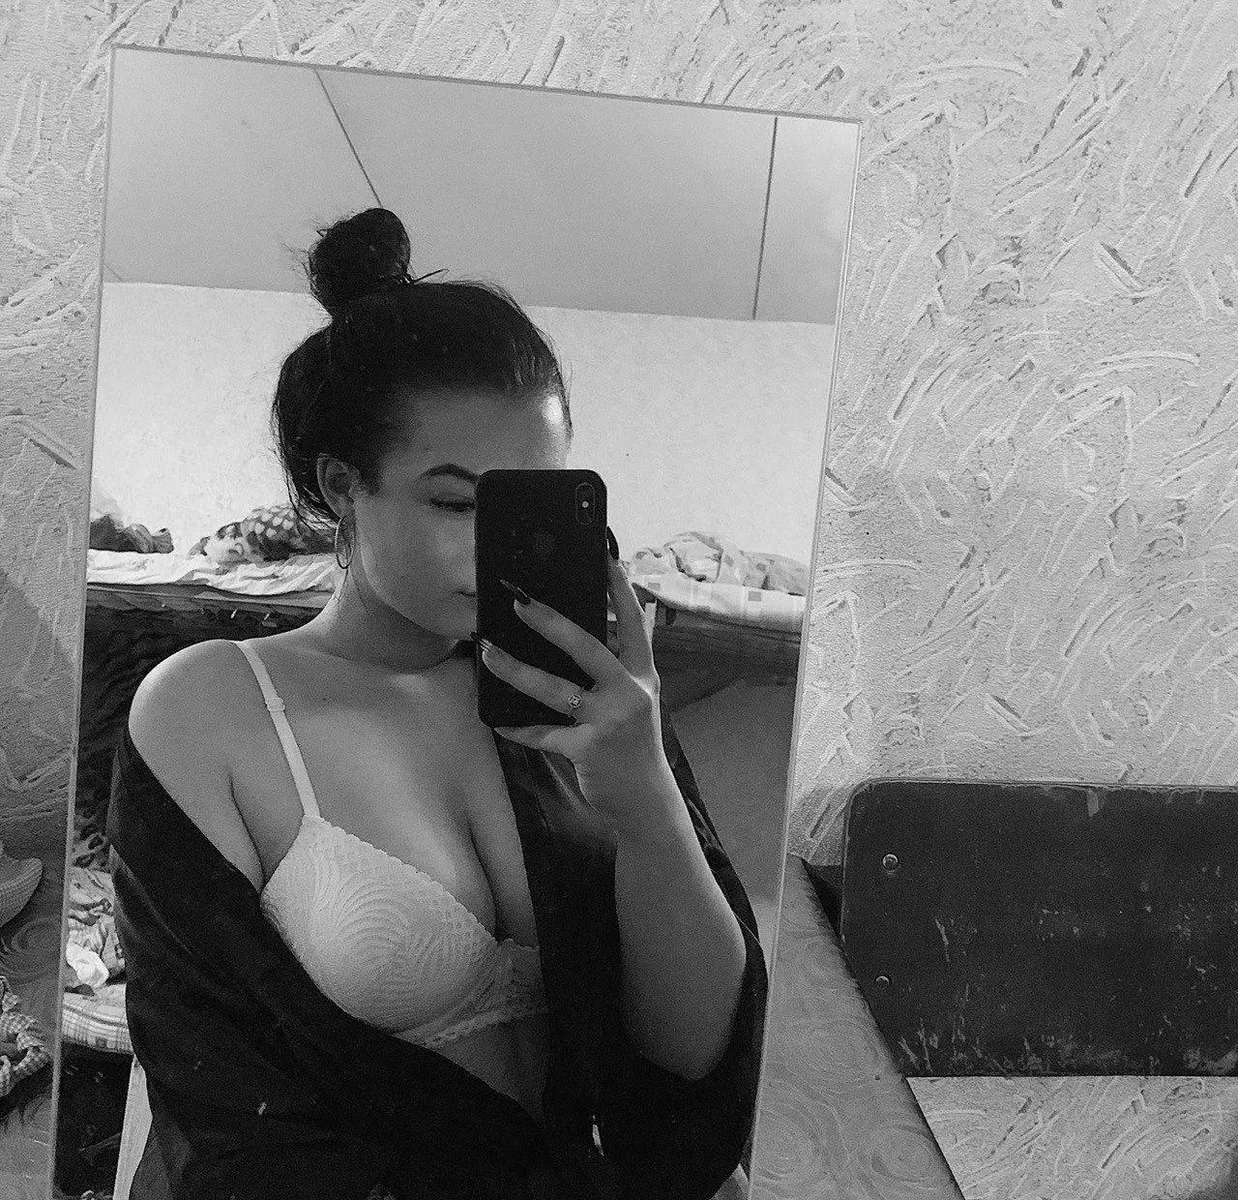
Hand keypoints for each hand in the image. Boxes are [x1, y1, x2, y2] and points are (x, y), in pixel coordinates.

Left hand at [478, 556, 676, 838]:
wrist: (646, 801)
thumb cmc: (634, 743)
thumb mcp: (639, 698)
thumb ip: (625, 661)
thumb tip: (616, 619)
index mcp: (641, 674)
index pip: (633, 621)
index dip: (619, 588)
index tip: (603, 553)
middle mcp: (629, 692)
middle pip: (587, 647)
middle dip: (550, 622)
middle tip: (518, 601)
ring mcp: (609, 721)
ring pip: (555, 689)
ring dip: (516, 669)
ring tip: (488, 651)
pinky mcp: (588, 749)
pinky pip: (543, 734)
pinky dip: (517, 727)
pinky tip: (496, 719)